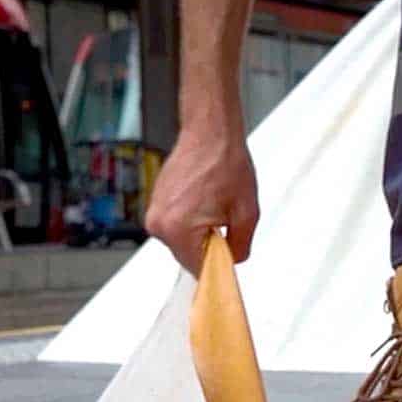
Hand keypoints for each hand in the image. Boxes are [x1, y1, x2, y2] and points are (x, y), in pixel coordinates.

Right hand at [145, 123, 258, 275]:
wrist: (210, 132)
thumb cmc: (226, 164)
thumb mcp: (247, 213)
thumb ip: (241, 247)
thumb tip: (233, 262)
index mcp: (177, 229)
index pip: (196, 269)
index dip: (216, 266)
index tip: (228, 259)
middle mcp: (158, 223)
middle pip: (187, 256)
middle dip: (209, 247)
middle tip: (226, 222)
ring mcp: (154, 212)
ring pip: (181, 241)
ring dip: (200, 233)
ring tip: (214, 206)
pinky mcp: (155, 203)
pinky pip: (175, 226)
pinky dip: (191, 221)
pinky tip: (205, 201)